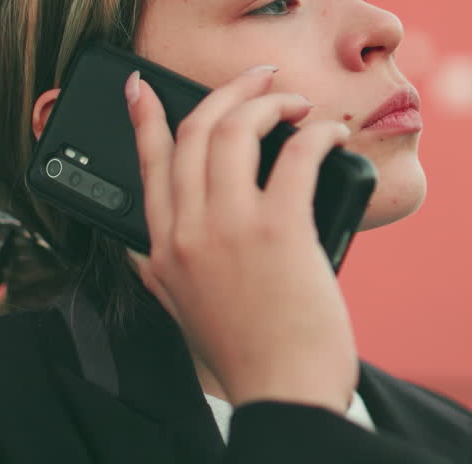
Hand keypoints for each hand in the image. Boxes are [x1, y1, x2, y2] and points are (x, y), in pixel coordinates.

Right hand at [126, 64, 357, 412]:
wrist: (283, 392)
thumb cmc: (246, 352)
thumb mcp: (179, 306)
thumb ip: (157, 267)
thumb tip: (144, 238)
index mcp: (161, 249)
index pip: (147, 164)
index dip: (145, 117)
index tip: (142, 86)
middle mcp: (187, 233)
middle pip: (194, 132)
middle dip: (228, 92)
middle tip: (258, 79)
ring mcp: (229, 229)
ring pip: (235, 130)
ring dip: (270, 102)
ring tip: (295, 103)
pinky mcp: (279, 230)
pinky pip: (296, 154)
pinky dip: (316, 133)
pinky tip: (329, 133)